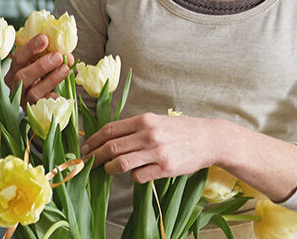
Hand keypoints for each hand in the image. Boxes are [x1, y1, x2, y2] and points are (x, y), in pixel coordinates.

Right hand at [5, 34, 74, 105]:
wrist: (43, 106)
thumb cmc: (42, 79)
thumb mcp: (43, 65)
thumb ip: (51, 57)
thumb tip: (66, 54)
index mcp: (14, 72)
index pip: (18, 58)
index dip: (31, 48)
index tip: (45, 38)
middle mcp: (15, 87)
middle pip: (21, 77)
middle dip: (41, 65)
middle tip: (58, 56)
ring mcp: (24, 101)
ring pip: (33, 92)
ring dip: (51, 79)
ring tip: (64, 69)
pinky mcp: (34, 112)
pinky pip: (43, 107)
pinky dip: (50, 97)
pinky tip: (57, 93)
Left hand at [81, 113, 237, 182]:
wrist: (209, 139)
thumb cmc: (181, 130)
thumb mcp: (157, 121)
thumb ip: (135, 128)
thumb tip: (109, 139)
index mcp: (144, 120)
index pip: (110, 130)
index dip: (94, 140)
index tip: (86, 147)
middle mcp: (149, 135)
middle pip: (111, 147)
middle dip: (96, 156)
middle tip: (89, 162)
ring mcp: (157, 152)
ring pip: (121, 164)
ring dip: (109, 169)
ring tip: (107, 170)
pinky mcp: (166, 168)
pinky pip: (138, 176)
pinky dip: (133, 176)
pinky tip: (136, 173)